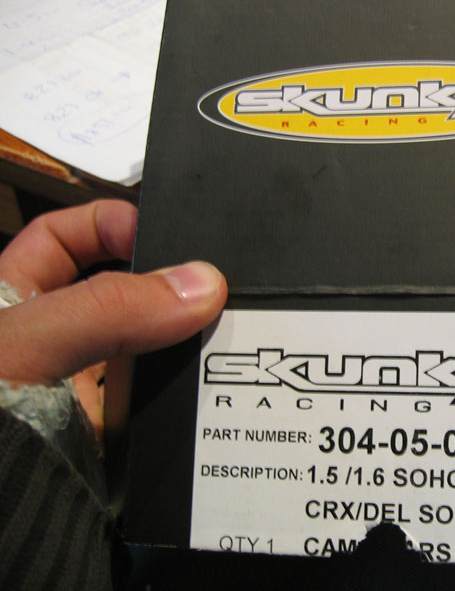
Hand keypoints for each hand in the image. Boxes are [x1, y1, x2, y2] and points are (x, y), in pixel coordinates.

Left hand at [0, 200, 226, 437]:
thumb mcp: (23, 345)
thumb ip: (106, 310)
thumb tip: (199, 285)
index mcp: (14, 302)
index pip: (65, 239)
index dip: (112, 223)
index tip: (164, 234)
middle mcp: (53, 341)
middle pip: (121, 291)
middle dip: (166, 285)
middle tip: (215, 286)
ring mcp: (80, 389)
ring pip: (145, 348)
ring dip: (183, 342)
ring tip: (229, 333)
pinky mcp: (107, 435)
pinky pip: (156, 403)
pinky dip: (186, 395)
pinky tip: (214, 387)